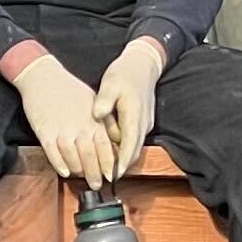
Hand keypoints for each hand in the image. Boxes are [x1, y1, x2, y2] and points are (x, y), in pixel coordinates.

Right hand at [7, 46, 116, 183]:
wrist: (43, 77)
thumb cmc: (69, 89)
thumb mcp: (94, 102)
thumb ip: (104, 122)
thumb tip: (114, 140)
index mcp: (93, 121)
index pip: (105, 148)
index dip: (108, 165)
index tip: (110, 176)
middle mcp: (79, 128)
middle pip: (90, 158)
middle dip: (94, 175)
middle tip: (96, 184)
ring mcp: (61, 130)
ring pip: (72, 158)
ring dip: (77, 171)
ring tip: (79, 177)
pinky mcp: (44, 132)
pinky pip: (53, 154)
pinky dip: (59, 164)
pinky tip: (64, 171)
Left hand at [94, 38, 165, 180]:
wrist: (143, 63)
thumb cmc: (125, 72)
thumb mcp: (111, 83)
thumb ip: (104, 101)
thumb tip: (97, 115)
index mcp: (134, 115)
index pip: (130, 144)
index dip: (122, 162)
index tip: (114, 175)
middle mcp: (142, 122)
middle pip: (134, 150)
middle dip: (122, 165)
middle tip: (106, 177)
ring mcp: (144, 122)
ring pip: (134, 145)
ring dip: (123, 157)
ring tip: (107, 167)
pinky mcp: (142, 120)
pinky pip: (134, 138)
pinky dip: (125, 147)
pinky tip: (111, 149)